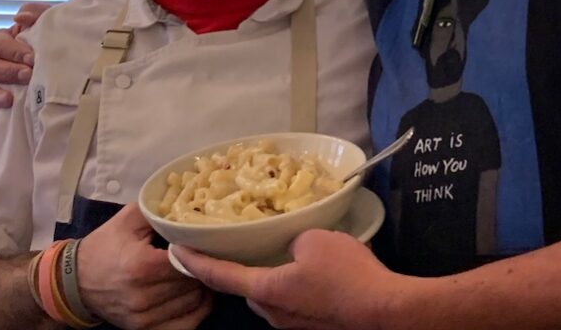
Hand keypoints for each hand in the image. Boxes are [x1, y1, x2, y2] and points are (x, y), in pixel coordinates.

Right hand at [0, 1, 49, 119]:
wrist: (71, 65)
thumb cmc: (55, 40)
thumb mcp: (50, 22)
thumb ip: (36, 13)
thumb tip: (19, 18)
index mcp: (3, 42)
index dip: (10, 51)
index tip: (32, 58)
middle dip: (7, 71)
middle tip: (28, 75)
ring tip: (10, 99)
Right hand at [78, 203, 212, 329]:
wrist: (75, 281)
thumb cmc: (105, 245)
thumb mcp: (128, 218)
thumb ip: (159, 210)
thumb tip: (189, 207)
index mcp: (141, 265)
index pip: (188, 260)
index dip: (199, 249)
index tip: (202, 240)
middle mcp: (143, 296)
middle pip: (194, 282)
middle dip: (201, 267)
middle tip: (203, 254)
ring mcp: (143, 317)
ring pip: (194, 302)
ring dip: (201, 287)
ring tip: (197, 271)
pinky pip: (186, 324)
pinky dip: (197, 309)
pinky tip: (195, 293)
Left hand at [172, 229, 408, 329]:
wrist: (384, 310)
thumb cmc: (345, 274)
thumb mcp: (313, 240)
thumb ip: (290, 240)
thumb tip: (290, 247)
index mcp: (265, 290)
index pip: (218, 276)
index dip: (194, 261)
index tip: (176, 250)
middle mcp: (271, 312)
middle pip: (246, 287)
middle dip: (240, 267)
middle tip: (240, 242)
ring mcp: (292, 324)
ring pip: (271, 294)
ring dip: (270, 275)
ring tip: (282, 252)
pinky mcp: (312, 325)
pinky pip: (292, 301)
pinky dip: (291, 284)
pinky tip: (311, 270)